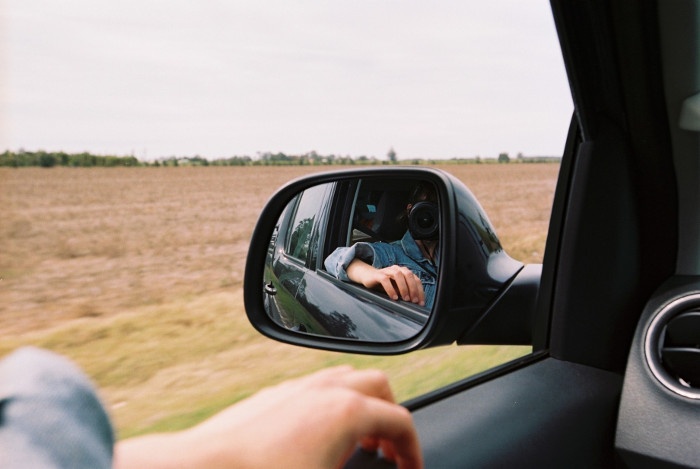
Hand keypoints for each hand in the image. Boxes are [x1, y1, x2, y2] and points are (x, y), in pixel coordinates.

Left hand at [114, 366, 421, 468]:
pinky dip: (332, 403)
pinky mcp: (274, 393)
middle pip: (380, 387)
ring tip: (357, 439)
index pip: (402, 422)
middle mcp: (326, 390)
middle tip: (386, 451)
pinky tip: (318, 435)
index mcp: (348, 412)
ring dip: (362, 405)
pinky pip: (317, 386)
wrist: (205, 467)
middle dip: (390, 418)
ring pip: (347, 378)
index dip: (414, 451)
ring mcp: (298, 386)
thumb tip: (376, 468)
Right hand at [346, 260, 425, 305]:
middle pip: (409, 275)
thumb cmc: (385, 284)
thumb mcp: (397, 288)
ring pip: (398, 275)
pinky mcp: (378, 274)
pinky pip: (385, 280)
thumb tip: (415, 302)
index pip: (416, 279)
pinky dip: (391, 289)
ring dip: (404, 288)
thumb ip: (405, 292)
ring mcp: (388, 270)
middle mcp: (397, 269)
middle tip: (414, 301)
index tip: (420, 302)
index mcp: (404, 272)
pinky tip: (394, 297)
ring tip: (405, 299)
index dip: (420, 291)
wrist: (368, 277)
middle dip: (413, 289)